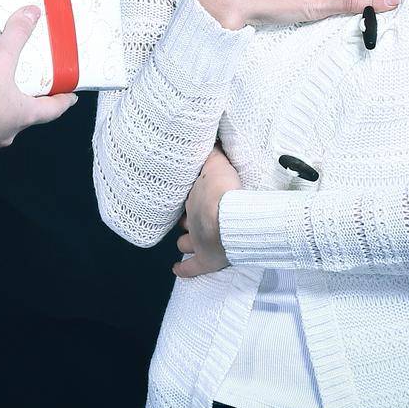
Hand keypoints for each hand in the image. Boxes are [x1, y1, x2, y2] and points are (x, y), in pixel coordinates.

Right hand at [0, 6, 78, 154]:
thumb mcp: (0, 58)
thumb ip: (16, 35)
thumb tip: (33, 12)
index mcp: (23, 115)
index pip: (52, 111)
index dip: (62, 102)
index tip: (70, 98)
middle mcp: (8, 134)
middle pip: (23, 120)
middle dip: (23, 107)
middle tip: (21, 93)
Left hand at [173, 144, 240, 277]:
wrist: (231, 217)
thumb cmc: (227, 191)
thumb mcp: (220, 165)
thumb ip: (215, 154)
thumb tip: (211, 138)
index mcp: (196, 199)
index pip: (191, 198)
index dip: (193, 199)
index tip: (195, 197)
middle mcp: (193, 219)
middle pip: (186, 220)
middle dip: (189, 220)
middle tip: (193, 218)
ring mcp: (197, 241)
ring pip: (184, 242)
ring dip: (186, 242)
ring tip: (187, 242)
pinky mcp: (206, 260)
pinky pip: (191, 267)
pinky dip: (184, 270)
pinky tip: (177, 270)